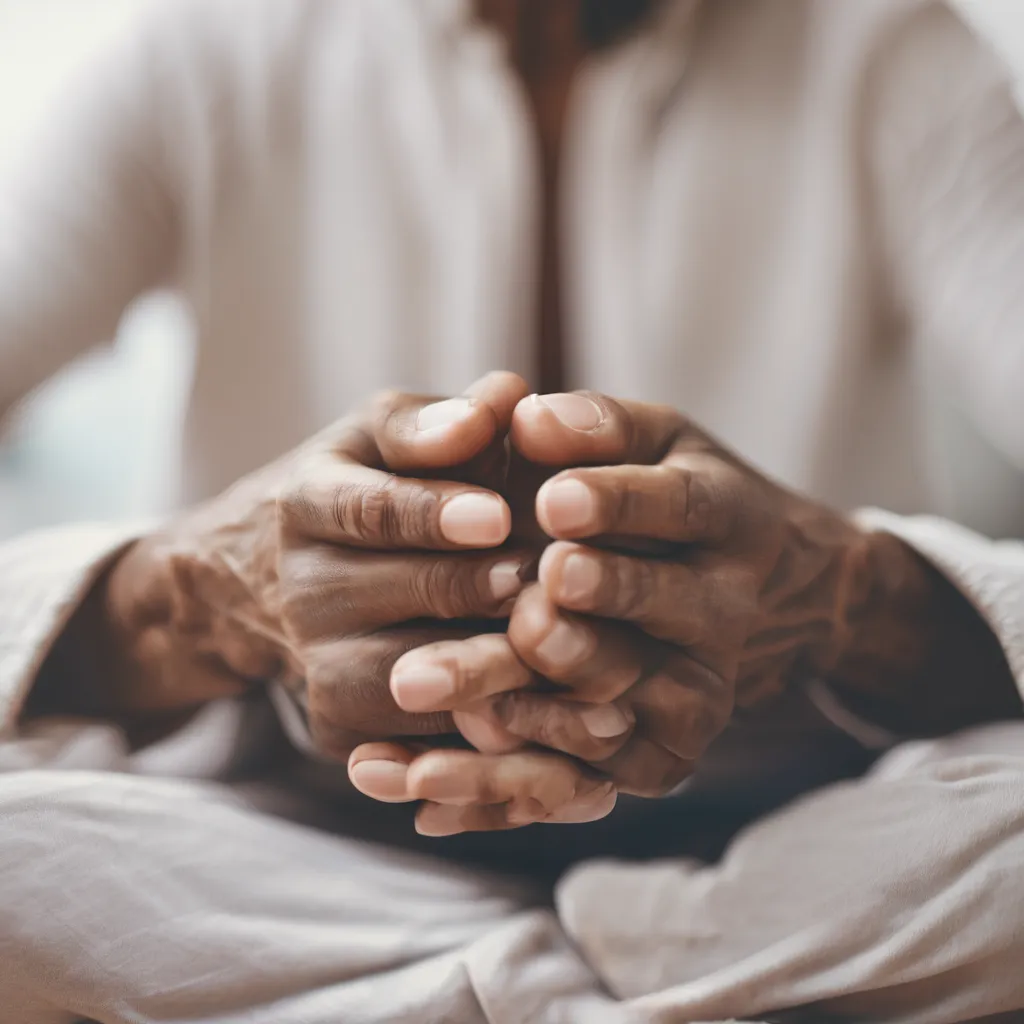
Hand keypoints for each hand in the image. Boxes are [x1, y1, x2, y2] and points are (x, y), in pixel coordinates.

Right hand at [33, 373, 541, 758]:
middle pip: (397, 596)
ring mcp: (315, 666)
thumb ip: (439, 421)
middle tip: (550, 581)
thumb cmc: (362, 486)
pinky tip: (547, 706)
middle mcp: (300, 590)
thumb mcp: (382, 437)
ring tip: (563, 644)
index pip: (368, 509)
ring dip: (489, 667)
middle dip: (476, 590)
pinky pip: (414, 740)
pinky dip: (478, 729)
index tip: (496, 515)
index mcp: (307, 501)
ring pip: (407, 679)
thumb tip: (506, 394)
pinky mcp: (338, 727)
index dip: (431, 514)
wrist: (278, 580)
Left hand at [380, 390, 1018, 805]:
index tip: (551, 501)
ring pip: (623, 704)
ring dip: (544, 712)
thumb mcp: (656, 442)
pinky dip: (514, 790)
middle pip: (659, 614)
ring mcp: (702, 689)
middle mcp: (727, 611)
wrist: (766, 595)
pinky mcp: (667, 751)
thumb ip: (596, 426)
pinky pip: (594, 776)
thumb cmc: (678, 497)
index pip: (679, 507)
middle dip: (586, 616)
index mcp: (731, 518)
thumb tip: (522, 412)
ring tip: (460, 717)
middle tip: (524, 610)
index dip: (619, 505)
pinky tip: (430, 789)